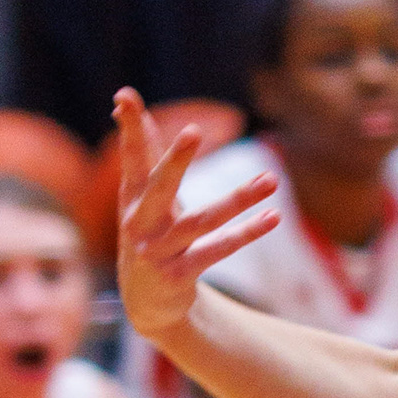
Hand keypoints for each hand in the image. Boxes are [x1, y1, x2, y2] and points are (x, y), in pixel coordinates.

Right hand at [112, 85, 280, 342]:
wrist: (145, 301)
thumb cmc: (149, 233)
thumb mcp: (141, 195)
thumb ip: (141, 151)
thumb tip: (125, 102)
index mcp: (132, 197)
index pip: (132, 156)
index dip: (130, 127)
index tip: (125, 95)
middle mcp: (140, 223)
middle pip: (160, 186)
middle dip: (175, 160)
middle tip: (193, 130)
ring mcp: (159, 251)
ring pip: (202, 222)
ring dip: (238, 200)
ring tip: (271, 180)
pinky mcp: (179, 275)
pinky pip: (218, 250)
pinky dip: (246, 234)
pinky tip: (272, 217)